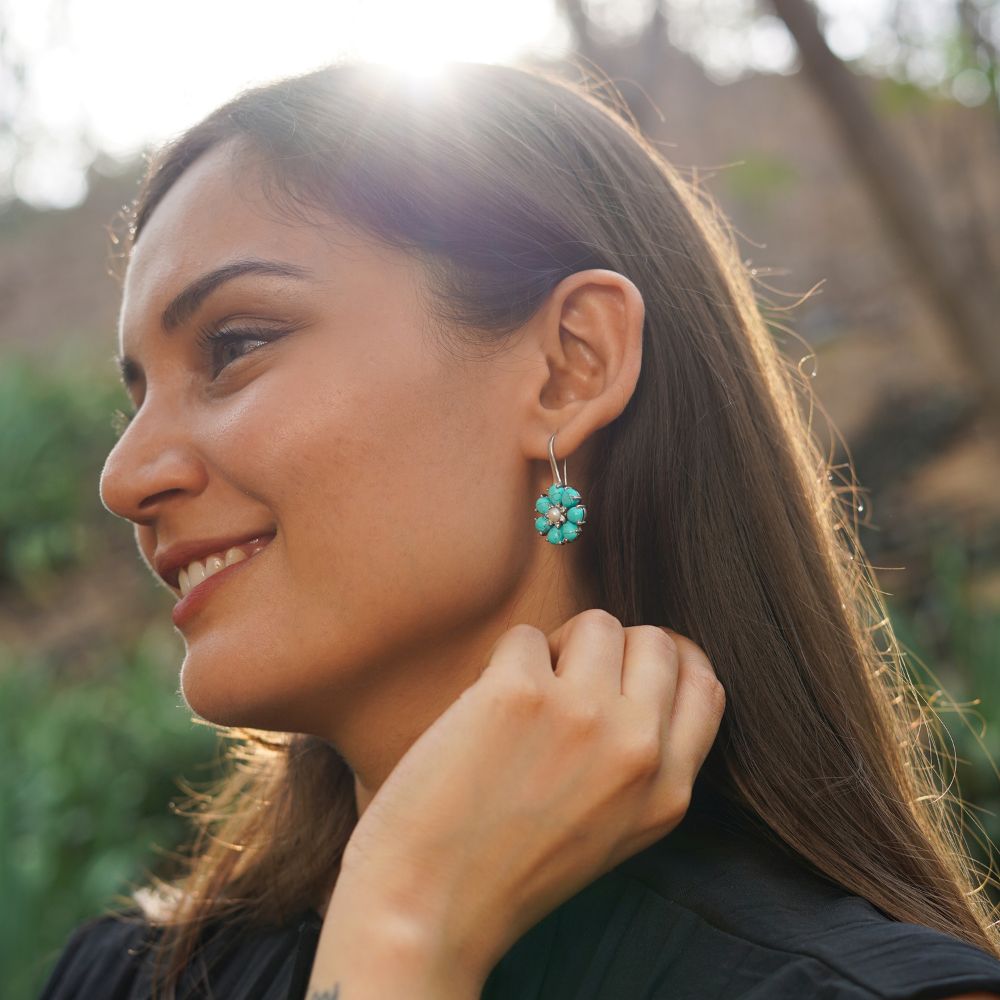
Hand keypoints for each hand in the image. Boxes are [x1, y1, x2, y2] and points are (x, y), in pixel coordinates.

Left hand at [335, 610, 725, 987]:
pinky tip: (481, 708)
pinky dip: (500, 661)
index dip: (667, 661)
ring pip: (596, 624)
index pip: (704, 686)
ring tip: (524, 692)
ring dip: (557, 647)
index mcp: (669, 792)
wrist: (428, 908)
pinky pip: (525, 636)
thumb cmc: (510, 870)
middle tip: (565, 681)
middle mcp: (638, 750)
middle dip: (611, 648)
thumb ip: (644, 762)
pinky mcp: (519, 694)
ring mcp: (583, 715)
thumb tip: (641, 673)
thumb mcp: (614, 831)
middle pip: (655, 642)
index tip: (627, 663)